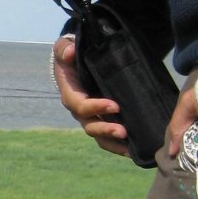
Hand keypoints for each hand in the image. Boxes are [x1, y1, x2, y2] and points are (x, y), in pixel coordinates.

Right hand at [51, 34, 129, 155]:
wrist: (77, 62)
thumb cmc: (70, 55)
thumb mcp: (63, 48)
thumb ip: (64, 49)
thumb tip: (68, 53)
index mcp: (70, 94)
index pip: (80, 106)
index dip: (96, 107)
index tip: (115, 105)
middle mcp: (79, 111)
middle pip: (90, 126)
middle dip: (106, 130)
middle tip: (123, 132)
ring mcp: (91, 118)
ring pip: (99, 136)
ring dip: (113, 143)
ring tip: (130, 148)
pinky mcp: (102, 120)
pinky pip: (108, 137)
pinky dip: (119, 145)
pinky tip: (134, 150)